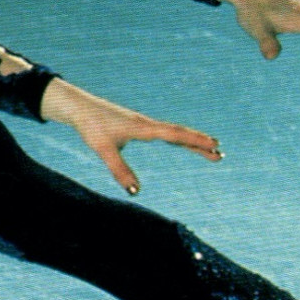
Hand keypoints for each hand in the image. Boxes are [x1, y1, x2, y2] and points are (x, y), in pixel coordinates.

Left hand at [39, 78, 220, 194]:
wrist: (79, 107)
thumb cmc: (91, 126)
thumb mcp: (103, 150)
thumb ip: (119, 171)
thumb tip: (135, 193)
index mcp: (143, 128)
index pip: (175, 135)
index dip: (195, 141)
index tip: (214, 145)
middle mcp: (147, 124)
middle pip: (179, 133)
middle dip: (200, 143)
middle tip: (220, 152)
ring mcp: (143, 123)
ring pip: (173, 131)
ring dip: (191, 140)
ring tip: (209, 149)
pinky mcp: (137, 124)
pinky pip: (164, 131)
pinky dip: (178, 137)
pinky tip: (180, 141)